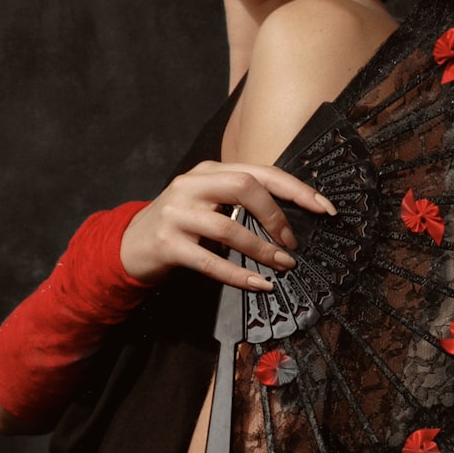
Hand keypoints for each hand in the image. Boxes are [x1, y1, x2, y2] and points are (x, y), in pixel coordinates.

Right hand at [119, 160, 335, 290]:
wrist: (129, 245)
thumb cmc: (180, 225)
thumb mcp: (207, 202)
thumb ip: (239, 199)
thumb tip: (290, 216)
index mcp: (208, 170)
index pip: (259, 171)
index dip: (296, 188)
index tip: (324, 207)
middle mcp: (191, 185)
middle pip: (244, 186)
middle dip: (276, 215)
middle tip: (293, 242)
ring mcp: (177, 213)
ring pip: (229, 226)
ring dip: (262, 249)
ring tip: (283, 265)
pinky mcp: (167, 244)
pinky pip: (210, 261)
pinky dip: (239, 274)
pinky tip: (259, 283)